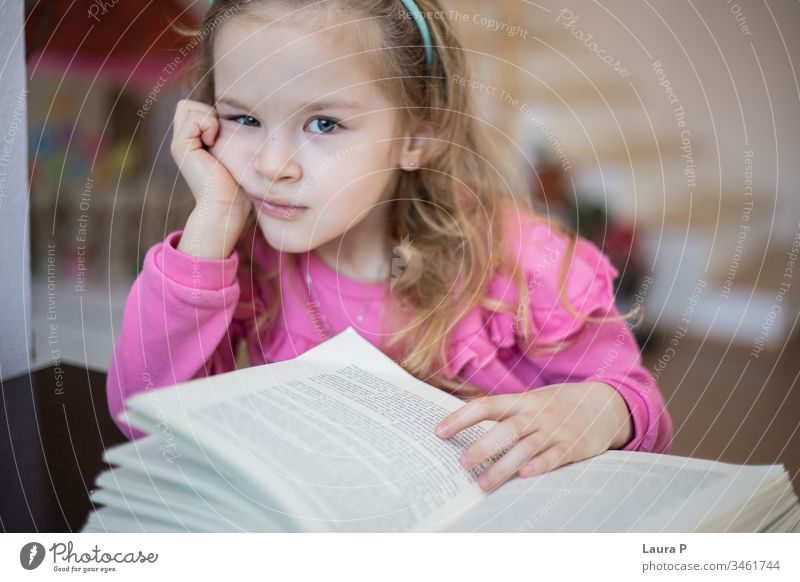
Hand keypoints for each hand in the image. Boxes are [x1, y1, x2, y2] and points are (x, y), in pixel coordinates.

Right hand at [170, 98, 250, 220]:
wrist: (228, 206)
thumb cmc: (238, 185)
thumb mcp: (235, 154)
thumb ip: (228, 135)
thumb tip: (240, 115)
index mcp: (193, 142)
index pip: (194, 108)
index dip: (211, 114)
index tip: (224, 136)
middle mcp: (182, 142)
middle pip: (186, 105)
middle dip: (206, 112)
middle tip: (219, 136)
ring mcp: (179, 144)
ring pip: (186, 107)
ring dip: (208, 118)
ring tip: (216, 141)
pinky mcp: (180, 147)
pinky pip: (193, 118)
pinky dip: (209, 125)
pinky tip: (214, 144)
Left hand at [434, 382, 633, 491]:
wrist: (604, 404)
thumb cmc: (556, 406)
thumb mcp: (530, 402)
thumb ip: (503, 413)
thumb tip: (462, 424)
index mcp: (521, 401)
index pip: (486, 405)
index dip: (461, 418)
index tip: (439, 431)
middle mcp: (536, 414)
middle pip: (505, 429)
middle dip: (482, 446)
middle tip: (461, 464)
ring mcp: (556, 429)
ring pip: (526, 447)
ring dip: (503, 466)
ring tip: (483, 484)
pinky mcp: (574, 446)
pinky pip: (555, 456)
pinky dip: (541, 465)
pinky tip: (525, 476)